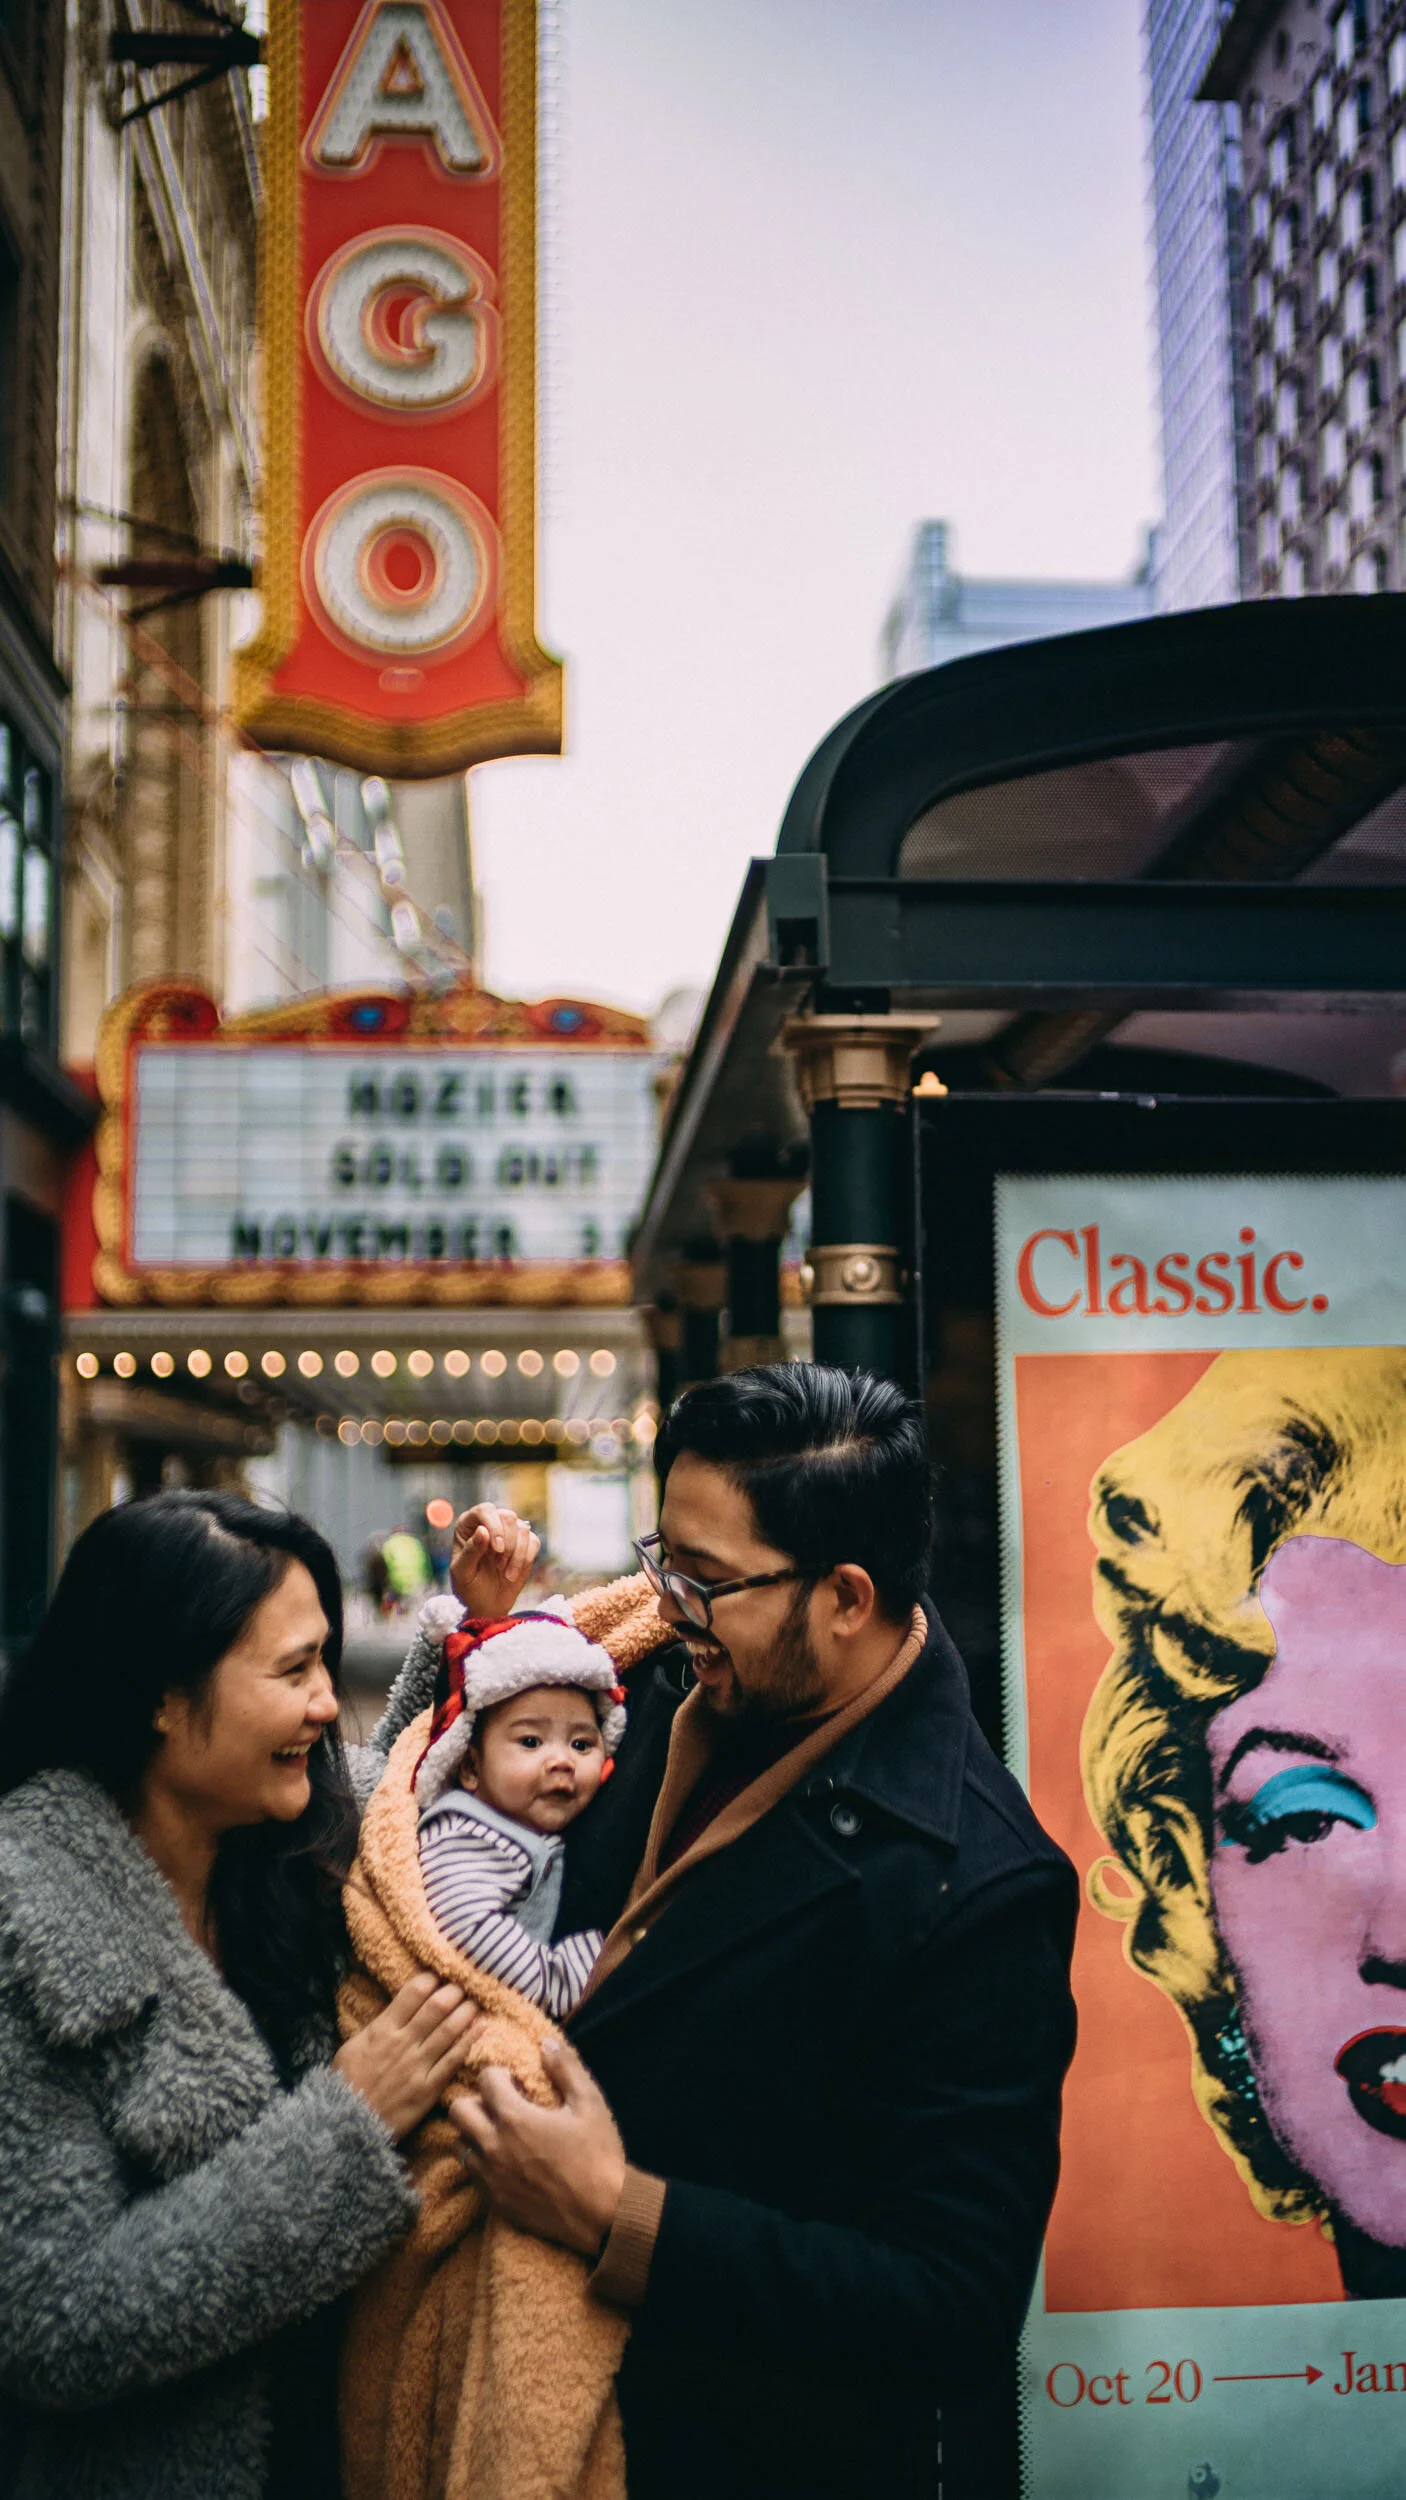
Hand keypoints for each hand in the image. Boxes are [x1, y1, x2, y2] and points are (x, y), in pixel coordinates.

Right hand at [333, 1973, 476, 2141]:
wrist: (347, 2126)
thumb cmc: (346, 2085)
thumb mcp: (352, 2047)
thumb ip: (377, 2027)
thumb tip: (397, 2010)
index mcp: (382, 2029)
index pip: (414, 1992)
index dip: (431, 1980)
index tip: (439, 1977)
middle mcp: (403, 2043)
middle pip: (437, 2006)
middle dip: (454, 1991)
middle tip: (462, 1986)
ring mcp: (418, 2066)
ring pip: (449, 2030)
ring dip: (466, 2011)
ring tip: (474, 2002)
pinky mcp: (428, 2088)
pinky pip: (454, 2060)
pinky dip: (469, 2041)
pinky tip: (481, 2028)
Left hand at [449, 2033, 626, 2257]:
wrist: (602, 2215)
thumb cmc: (598, 2155)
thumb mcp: (590, 2103)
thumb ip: (566, 2068)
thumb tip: (547, 2043)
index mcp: (515, 2118)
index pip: (485, 2080)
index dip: (500, 2075)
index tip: (517, 2083)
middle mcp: (493, 2146)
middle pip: (458, 2111)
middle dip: (476, 2101)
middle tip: (501, 2106)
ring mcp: (490, 2177)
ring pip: (459, 2143)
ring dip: (474, 2132)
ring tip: (501, 2134)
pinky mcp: (493, 2202)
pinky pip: (470, 2173)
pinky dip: (480, 2162)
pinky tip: (505, 2161)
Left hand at [450, 1504, 539, 1613]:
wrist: (487, 1605)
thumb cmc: (469, 1587)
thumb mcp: (463, 1572)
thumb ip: (471, 1551)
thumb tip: (483, 1530)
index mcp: (468, 1525)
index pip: (485, 1510)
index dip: (494, 1525)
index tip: (497, 1548)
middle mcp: (489, 1524)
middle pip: (507, 1516)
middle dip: (508, 1543)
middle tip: (499, 1564)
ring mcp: (508, 1533)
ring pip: (522, 1529)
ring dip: (516, 1555)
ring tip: (504, 1572)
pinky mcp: (524, 1544)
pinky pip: (533, 1541)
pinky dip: (525, 1559)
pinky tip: (512, 1573)